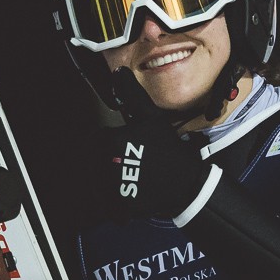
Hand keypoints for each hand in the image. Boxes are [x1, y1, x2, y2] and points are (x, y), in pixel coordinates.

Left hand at [94, 67, 212, 221]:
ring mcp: (112, 188)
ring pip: (99, 184)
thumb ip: (132, 95)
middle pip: (94, 164)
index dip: (107, 144)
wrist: (186, 183)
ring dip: (110, 183)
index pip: (94, 142)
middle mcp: (107, 165)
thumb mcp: (151, 118)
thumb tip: (119, 72)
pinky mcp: (119, 207)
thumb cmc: (168, 149)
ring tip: (132, 180)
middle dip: (107, 164)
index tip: (123, 148)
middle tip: (129, 165)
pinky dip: (116, 204)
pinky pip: (108, 206)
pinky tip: (132, 196)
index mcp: (110, 142)